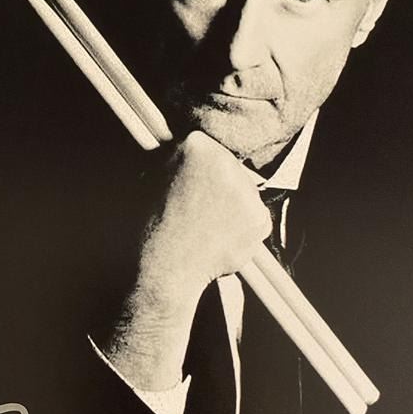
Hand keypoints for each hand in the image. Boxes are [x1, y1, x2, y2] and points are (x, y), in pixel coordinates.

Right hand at [98, 131, 270, 390]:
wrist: (166, 267)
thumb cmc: (151, 226)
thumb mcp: (152, 179)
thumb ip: (177, 163)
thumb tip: (189, 157)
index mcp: (196, 146)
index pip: (208, 149)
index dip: (200, 171)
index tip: (190, 186)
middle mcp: (226, 161)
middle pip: (232, 169)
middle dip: (221, 187)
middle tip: (201, 212)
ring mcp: (247, 190)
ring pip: (246, 195)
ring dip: (235, 208)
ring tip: (208, 229)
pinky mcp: (260, 218)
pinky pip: (257, 220)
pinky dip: (245, 231)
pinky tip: (221, 241)